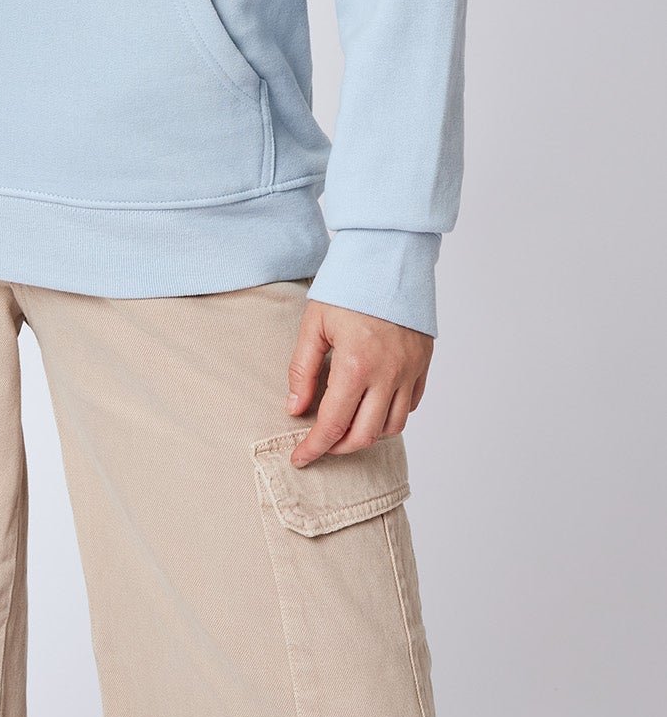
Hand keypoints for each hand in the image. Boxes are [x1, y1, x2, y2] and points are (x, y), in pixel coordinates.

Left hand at [285, 298, 432, 465]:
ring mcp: (410, 370)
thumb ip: (302, 369)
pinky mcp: (423, 363)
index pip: (333, 424)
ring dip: (367, 434)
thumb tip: (294, 408)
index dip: (314, 447)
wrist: (389, 256)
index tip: (300, 459)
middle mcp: (388, 375)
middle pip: (365, 436)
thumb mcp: (314, 324)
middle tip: (321, 444)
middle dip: (340, 447)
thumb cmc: (349, 286)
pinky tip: (373, 405)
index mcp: (356, 366)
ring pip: (392, 426)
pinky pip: (411, 404)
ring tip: (347, 425)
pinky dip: (391, 414)